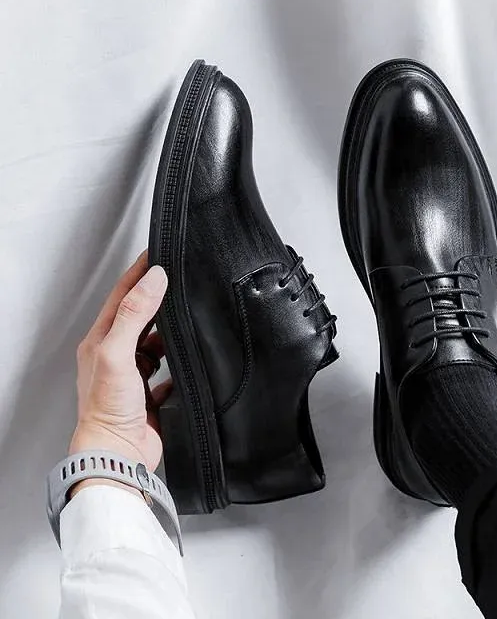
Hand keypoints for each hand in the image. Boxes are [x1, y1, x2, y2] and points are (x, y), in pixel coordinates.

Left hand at [70, 252, 170, 476]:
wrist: (118, 453)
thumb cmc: (108, 410)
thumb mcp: (117, 353)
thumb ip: (134, 314)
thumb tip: (153, 280)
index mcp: (100, 342)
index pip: (121, 297)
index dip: (138, 274)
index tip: (156, 254)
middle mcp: (114, 356)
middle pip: (138, 317)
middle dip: (157, 300)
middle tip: (177, 282)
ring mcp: (132, 376)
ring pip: (154, 343)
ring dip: (168, 333)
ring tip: (184, 322)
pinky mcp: (148, 393)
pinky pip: (166, 371)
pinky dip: (176, 364)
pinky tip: (185, 362)